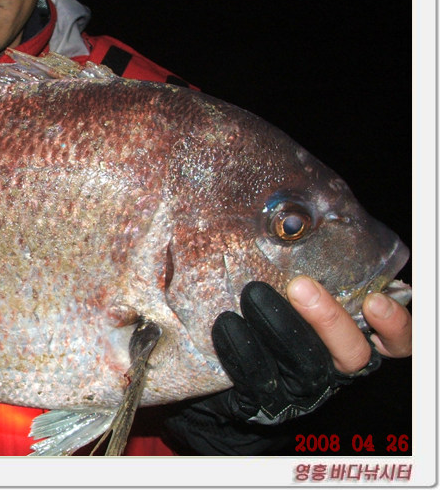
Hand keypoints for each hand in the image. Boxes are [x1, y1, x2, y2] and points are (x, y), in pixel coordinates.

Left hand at [160, 278, 410, 453]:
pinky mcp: (266, 403)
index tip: (375, 302)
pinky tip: (228, 324)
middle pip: (352, 353)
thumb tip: (293, 212)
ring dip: (280, 327)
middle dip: (329, 319)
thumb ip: (304, 267)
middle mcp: (335, 367)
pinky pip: (258, 379)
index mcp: (353, 339)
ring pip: (304, 366)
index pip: (397, 343)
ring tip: (253, 294)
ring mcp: (303, 390)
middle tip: (301, 287)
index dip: (395, 326)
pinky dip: (242, 349)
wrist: (218, 374)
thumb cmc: (265, 316)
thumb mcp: (290, 291)